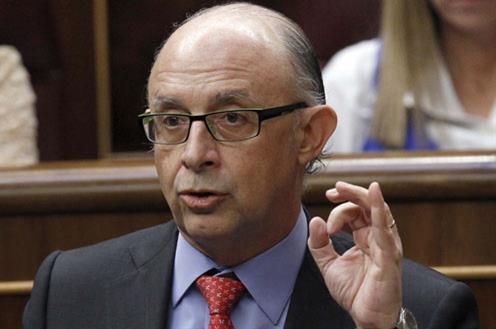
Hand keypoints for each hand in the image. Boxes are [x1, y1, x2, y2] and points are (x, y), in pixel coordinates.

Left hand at [308, 181, 401, 328]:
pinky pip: (384, 227)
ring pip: (378, 210)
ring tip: (344, 187)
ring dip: (361, 195)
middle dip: (350, 193)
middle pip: (367, 205)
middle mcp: (378, 237)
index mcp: (365, 237)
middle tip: (334, 189)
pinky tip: (373, 194)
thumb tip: (315, 220)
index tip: (325, 227)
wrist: (367, 317)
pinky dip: (379, 208)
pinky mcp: (389, 254)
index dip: (338, 210)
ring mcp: (385, 244)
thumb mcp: (329, 265)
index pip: (354, 212)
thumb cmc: (355, 292)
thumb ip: (319, 244)